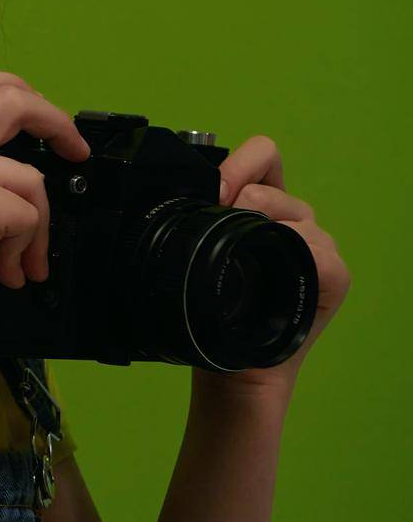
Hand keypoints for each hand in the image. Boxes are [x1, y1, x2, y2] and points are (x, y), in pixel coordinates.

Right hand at [0, 70, 92, 328]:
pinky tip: (6, 272)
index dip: (13, 89)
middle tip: (75, 148)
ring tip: (18, 261)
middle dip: (54, 120)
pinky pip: (31, 215)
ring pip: (30, 175)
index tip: (39, 116)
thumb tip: (21, 157)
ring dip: (37, 225)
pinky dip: (28, 249)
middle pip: (9, 99)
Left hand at [202, 134, 351, 395]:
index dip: (236, 166)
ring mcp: (313, 246)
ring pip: (296, 212)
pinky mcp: (332, 276)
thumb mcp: (196, 252)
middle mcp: (290, 222)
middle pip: (272, 182)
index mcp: (258, 209)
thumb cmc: (210, 311)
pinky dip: (296, 257)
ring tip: (245, 263)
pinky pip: (321, 253)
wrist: (228, 365)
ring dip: (263, 229)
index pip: (263, 156)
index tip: (214, 193)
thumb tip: (189, 192)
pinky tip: (275, 277)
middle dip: (241, 199)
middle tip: (220, 226)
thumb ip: (199, 217)